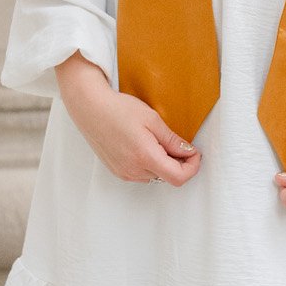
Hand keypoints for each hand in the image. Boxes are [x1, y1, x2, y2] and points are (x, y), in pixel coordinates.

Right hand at [55, 52, 200, 184]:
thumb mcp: (152, 120)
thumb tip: (189, 152)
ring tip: (157, 141)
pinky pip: (142, 173)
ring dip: (163, 164)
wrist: (90, 108)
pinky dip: (149, 164)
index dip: (192, 167)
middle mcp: (134, 170)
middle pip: (168, 177)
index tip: (195, 154)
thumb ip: (172, 140)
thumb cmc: (118, 109)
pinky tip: (144, 145)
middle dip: (179, 163)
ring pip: (155, 175)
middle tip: (178, 143)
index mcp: (145, 156)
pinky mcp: (117, 171)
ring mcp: (124, 173)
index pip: (178, 177)